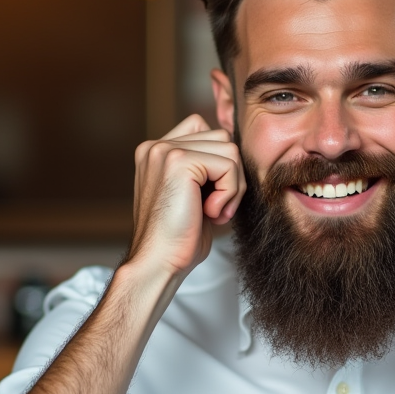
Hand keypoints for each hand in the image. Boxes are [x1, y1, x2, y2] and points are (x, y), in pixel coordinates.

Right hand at [128, 114, 244, 277]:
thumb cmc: (179, 239)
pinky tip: (211, 213)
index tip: (212, 197)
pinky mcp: (178, 162)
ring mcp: (165, 151)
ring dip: (233, 185)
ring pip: (230, 149)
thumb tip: (237, 154)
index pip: (206, 131)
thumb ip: (207, 169)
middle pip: (222, 138)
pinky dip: (230, 193)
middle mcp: (157, 146)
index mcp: (157, 152)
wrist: (159, 263)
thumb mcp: (195, 195)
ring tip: (214, 211)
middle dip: (231, 175)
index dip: (221, 163)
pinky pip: (228, 165)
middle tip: (217, 208)